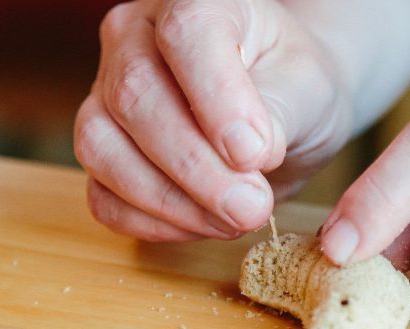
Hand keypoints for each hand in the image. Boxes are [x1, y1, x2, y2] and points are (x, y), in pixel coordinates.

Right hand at [75, 0, 351, 241]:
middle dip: (197, 168)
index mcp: (193, 4)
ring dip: (174, 202)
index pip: (185, 34)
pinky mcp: (103, 154)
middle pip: (136, 98)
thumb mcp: (306, 88)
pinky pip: (104, 197)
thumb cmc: (292, 86)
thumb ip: (277, 112)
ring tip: (238, 219)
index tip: (254, 154)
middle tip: (254, 207)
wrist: (278, 113)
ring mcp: (105, 97)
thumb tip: (245, 156)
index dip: (217, 99)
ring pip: (104, 150)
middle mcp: (133, 39)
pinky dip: (154, 224)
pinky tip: (205, 225)